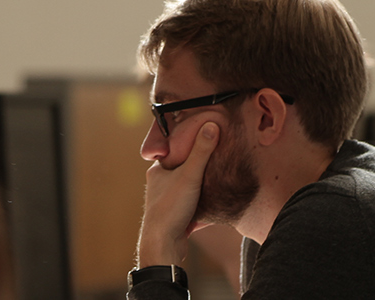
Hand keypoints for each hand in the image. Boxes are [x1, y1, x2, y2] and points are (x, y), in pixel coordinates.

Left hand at [137, 122, 218, 267]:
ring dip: (200, 186)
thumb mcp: (190, 175)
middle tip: (216, 159)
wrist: (163, 245)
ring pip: (186, 188)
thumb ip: (202, 151)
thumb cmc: (171, 209)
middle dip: (198, 167)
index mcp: (157, 172)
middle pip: (182, 170)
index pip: (174, 151)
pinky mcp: (174, 217)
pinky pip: (190, 205)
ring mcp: (166, 202)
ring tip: (217, 179)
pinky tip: (214, 202)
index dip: (190, 145)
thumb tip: (212, 125)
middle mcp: (158, 186)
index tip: (205, 140)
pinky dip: (201, 203)